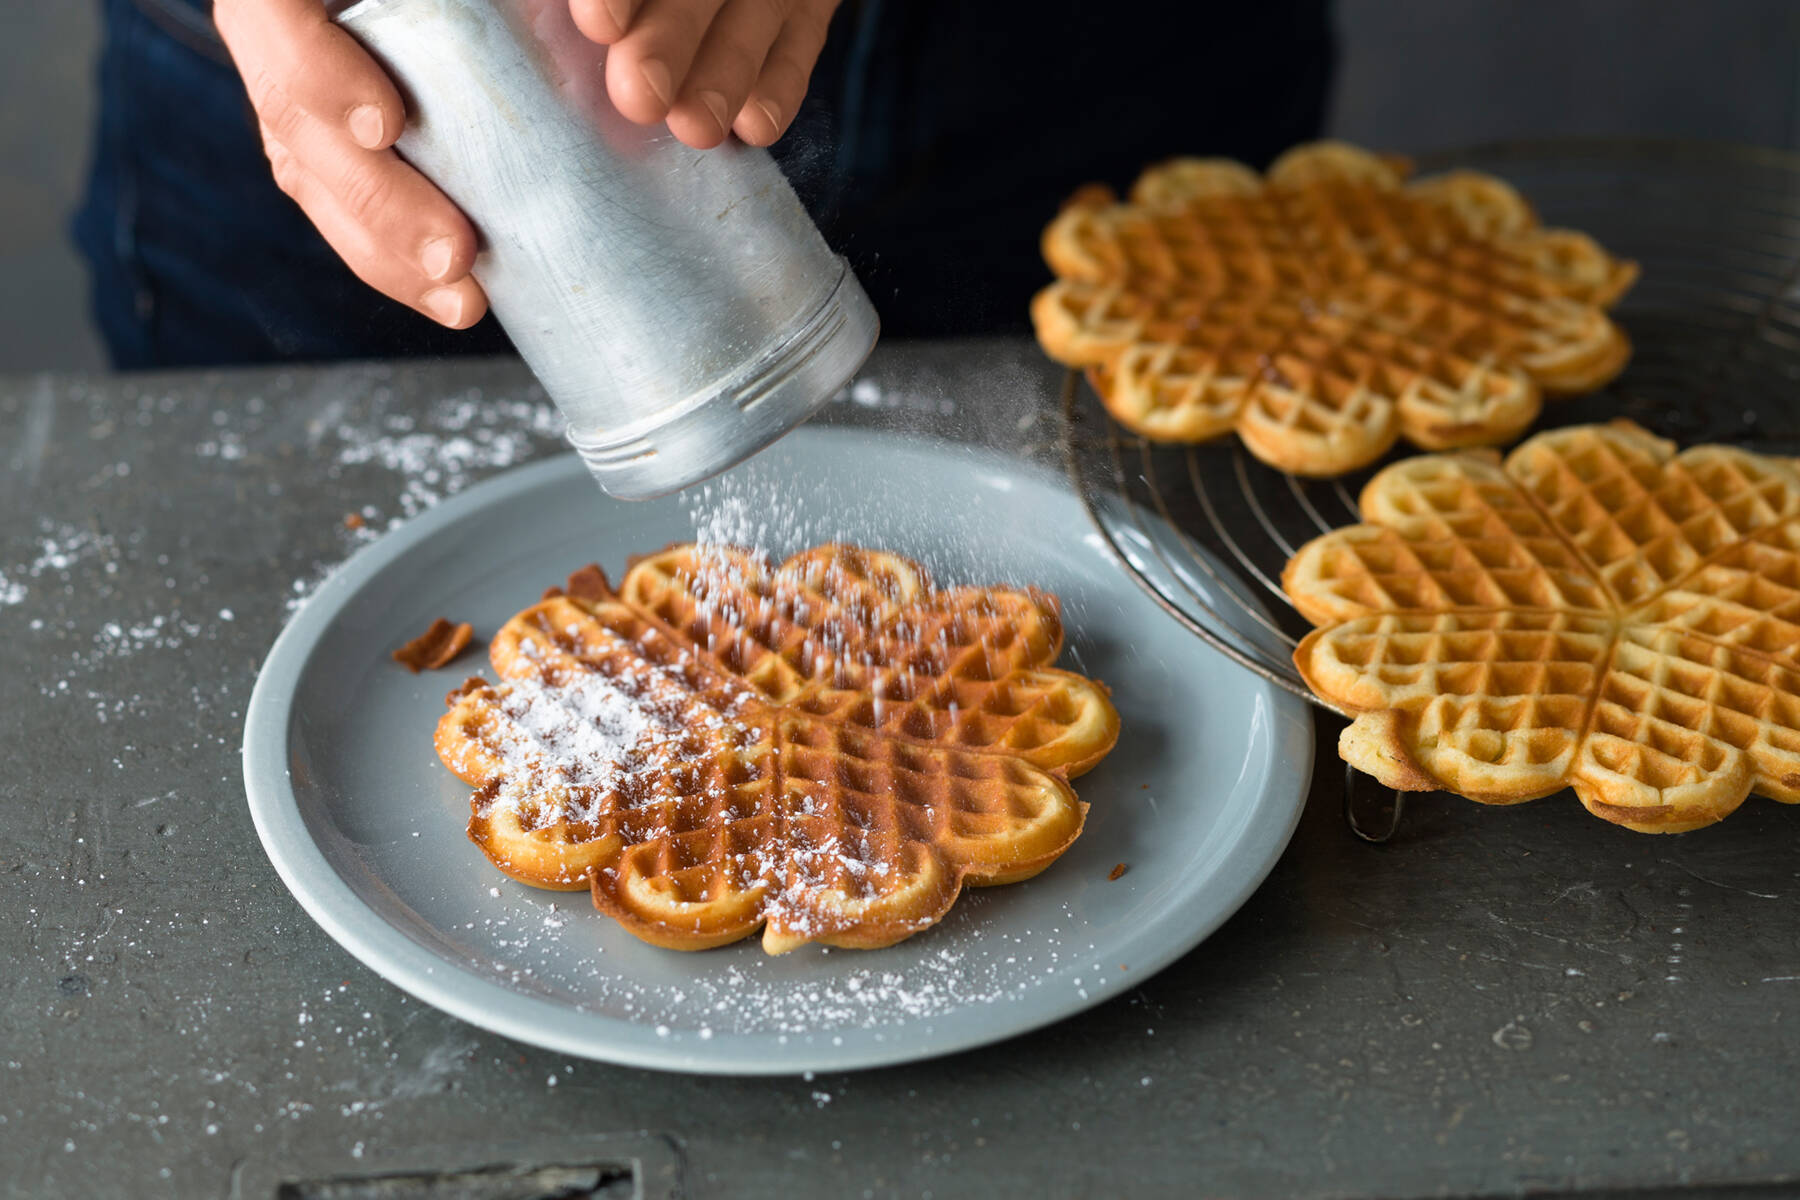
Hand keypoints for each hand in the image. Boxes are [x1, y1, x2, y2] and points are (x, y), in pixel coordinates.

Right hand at [217, 0, 838, 329]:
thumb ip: (497, 8)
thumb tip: (587, 18)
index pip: (277, 22)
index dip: (321, 78)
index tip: (388, 126)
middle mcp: (283, 38)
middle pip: (299, 128)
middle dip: (381, 203)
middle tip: (456, 253)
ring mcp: (300, 104)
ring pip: (319, 189)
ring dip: (394, 258)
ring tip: (465, 300)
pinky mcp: (332, 158)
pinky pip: (353, 221)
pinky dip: (406, 268)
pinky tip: (461, 301)